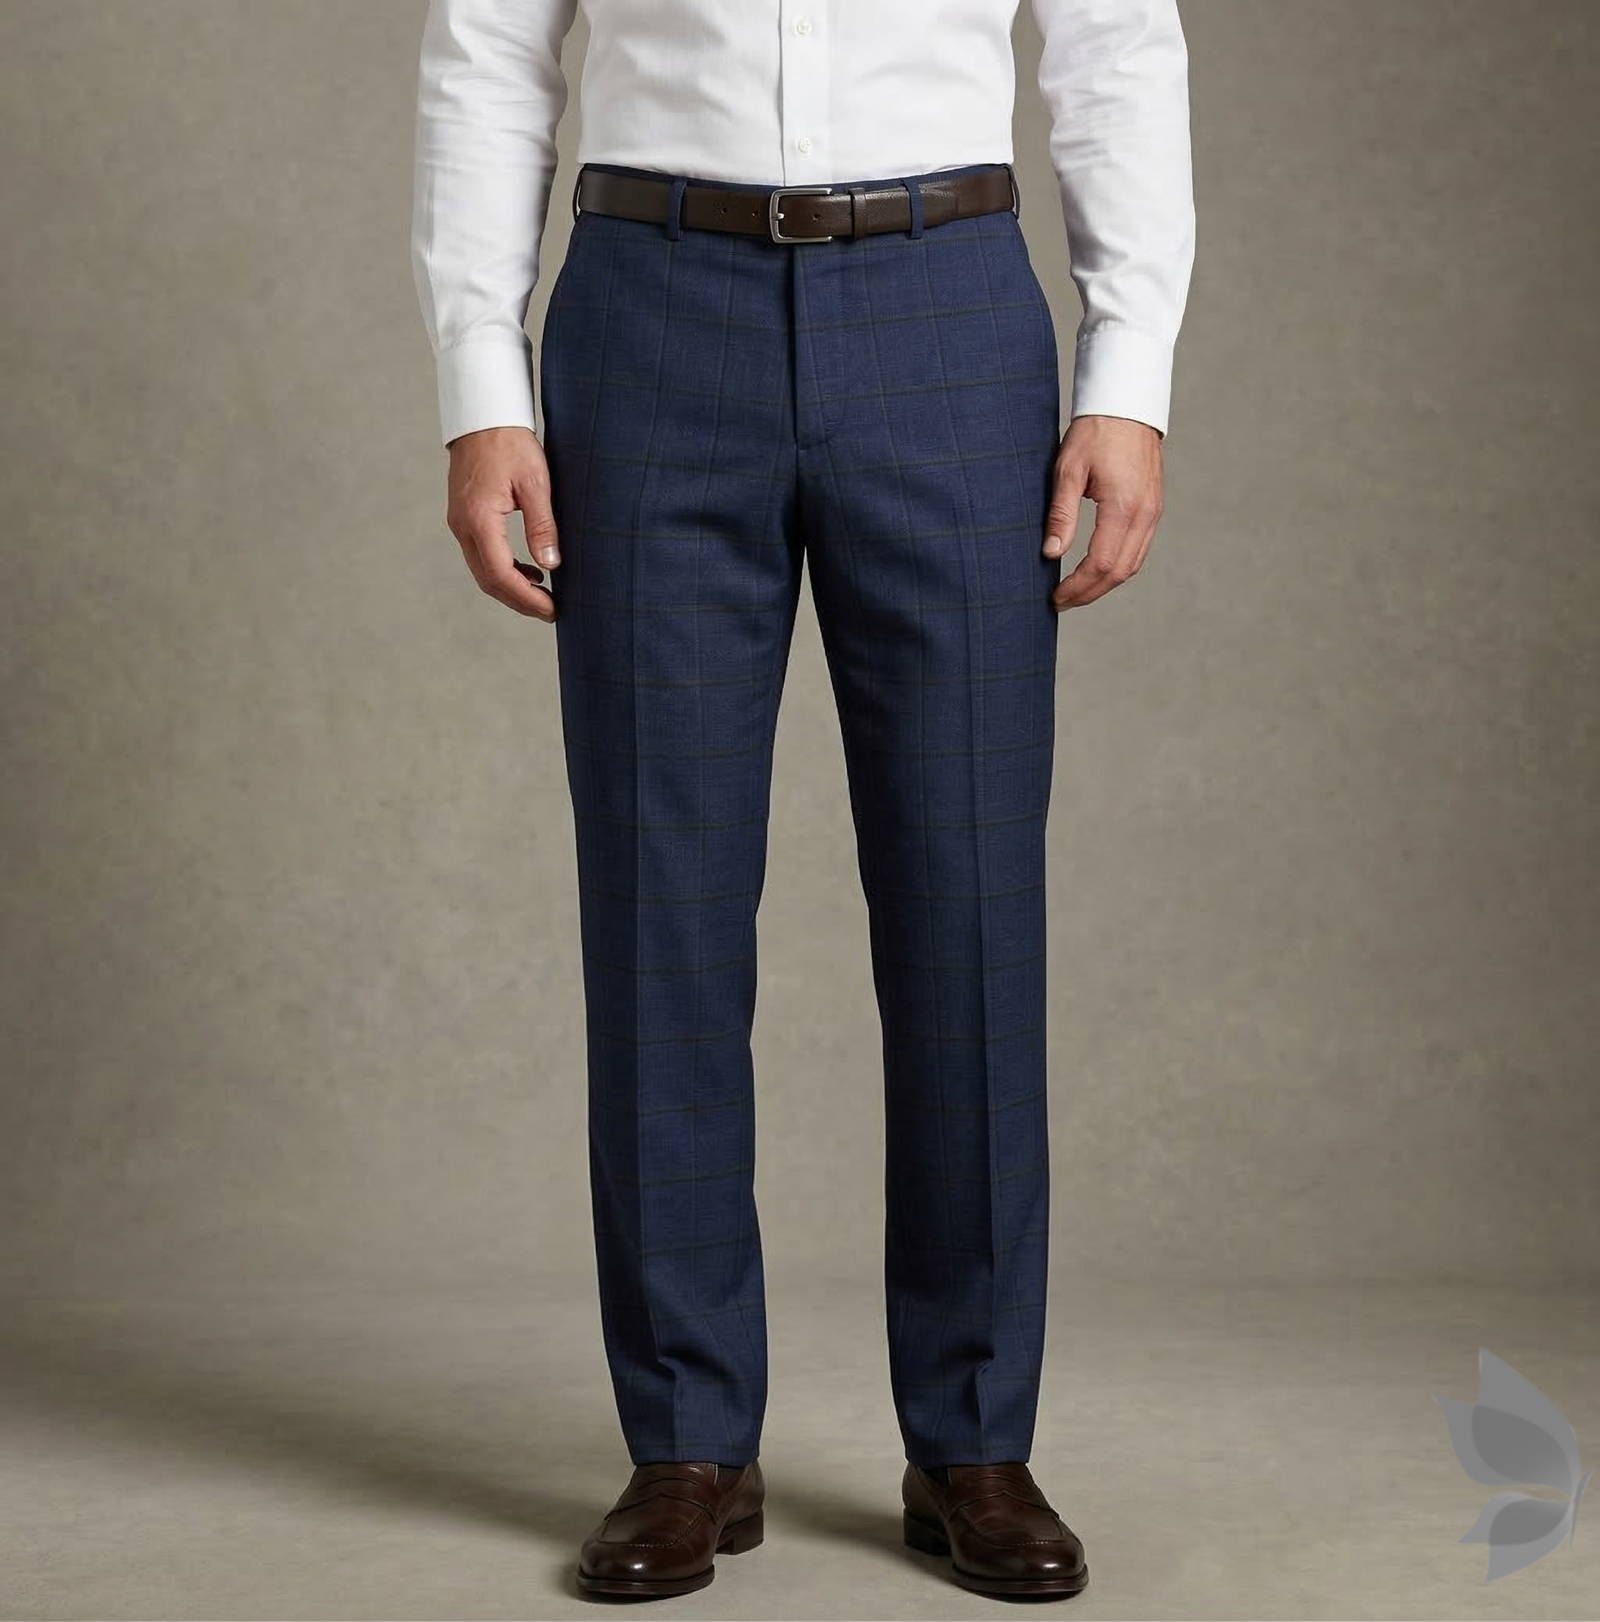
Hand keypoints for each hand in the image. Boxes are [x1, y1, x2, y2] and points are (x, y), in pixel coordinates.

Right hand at [444, 425, 559, 620]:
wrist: (483, 416)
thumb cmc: (511, 442)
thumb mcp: (536, 482)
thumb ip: (542, 525)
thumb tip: (551, 565)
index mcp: (479, 520)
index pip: (501, 575)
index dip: (527, 599)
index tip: (552, 610)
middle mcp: (463, 526)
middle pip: (488, 580)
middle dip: (520, 601)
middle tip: (551, 611)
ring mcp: (459, 523)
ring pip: (482, 571)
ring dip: (511, 587)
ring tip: (543, 595)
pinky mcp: (464, 517)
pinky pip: (480, 555)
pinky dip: (503, 569)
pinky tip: (529, 570)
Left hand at [1042, 414, 1164, 610]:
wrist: (1126, 407)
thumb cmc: (1094, 434)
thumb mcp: (1067, 470)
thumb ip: (1061, 515)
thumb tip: (1051, 553)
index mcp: (1123, 506)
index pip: (1101, 563)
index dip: (1077, 587)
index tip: (1055, 597)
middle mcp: (1144, 514)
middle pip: (1120, 572)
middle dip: (1089, 593)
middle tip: (1061, 602)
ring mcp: (1153, 513)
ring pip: (1132, 565)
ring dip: (1104, 584)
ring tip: (1075, 592)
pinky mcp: (1153, 509)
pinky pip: (1138, 550)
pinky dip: (1118, 567)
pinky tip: (1096, 571)